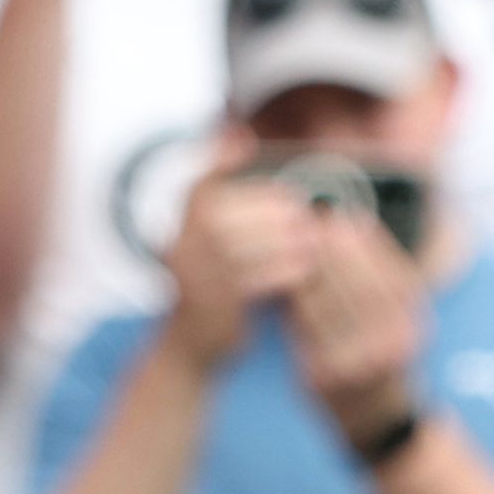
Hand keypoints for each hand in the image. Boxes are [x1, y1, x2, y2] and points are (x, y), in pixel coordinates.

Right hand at [158, 147, 319, 370]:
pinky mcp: (215, 305)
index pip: (198, 190)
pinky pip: (255, 280)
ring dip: (284, 240)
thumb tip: (264, 171)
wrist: (189, 347)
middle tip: (303, 210)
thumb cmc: (213, 290)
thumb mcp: (210, 249)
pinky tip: (306, 267)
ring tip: (313, 239)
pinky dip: (284, 271)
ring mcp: (195, 278)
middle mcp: (181, 250)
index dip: (218, 163)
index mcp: (180, 232)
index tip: (246, 146)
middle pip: (228, 215)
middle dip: (270, 209)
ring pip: (244, 248)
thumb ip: (232, 215)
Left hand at [286, 207, 427, 448]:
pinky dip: (293, 307)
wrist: (376, 420)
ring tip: (290, 248)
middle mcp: (393, 346)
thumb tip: (347, 221)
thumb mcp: (394, 316)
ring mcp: (359, 366)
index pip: (388, 272)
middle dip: (330, 252)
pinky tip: (284, 287)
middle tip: (307, 224)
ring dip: (307, 273)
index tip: (340, 217)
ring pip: (327, 307)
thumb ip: (375, 276)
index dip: (363, 242)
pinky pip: (304, 332)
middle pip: (357, 286)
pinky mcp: (326, 380)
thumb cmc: (379, 353)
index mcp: (414, 323)